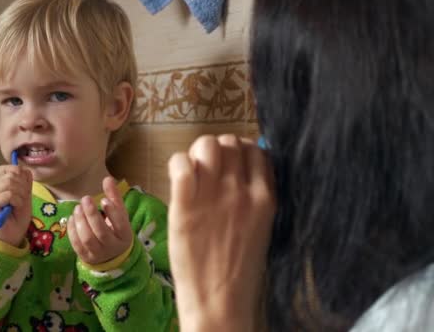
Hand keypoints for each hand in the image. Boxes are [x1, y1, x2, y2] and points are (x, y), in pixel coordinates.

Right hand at [0, 165, 32, 246]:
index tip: (25, 188)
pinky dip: (17, 200)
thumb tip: (26, 170)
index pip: (7, 168)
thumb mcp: (25, 199)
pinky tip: (16, 208)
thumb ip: (25, 185)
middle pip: (10, 174)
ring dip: (20, 193)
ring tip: (19, 205)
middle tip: (23, 199)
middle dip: (23, 185)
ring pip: (9, 182)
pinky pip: (7, 194)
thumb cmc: (16, 221)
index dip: (19, 173)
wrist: (10, 239)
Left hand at [68, 176, 132, 264]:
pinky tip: (73, 218)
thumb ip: (114, 197)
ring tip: (77, 208)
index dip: (111, 211)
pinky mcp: (86, 257)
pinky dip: (72, 230)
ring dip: (81, 221)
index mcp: (125, 235)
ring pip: (87, 238)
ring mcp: (98, 254)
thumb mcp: (119, 215)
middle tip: (85, 199)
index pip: (120, 224)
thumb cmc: (115, 230)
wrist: (112, 256)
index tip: (103, 200)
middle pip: (101, 231)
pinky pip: (76, 244)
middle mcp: (112, 246)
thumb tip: (107, 178)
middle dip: (91, 214)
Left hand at [167, 135, 275, 330]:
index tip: (229, 163)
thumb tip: (246, 171)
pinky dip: (178, 164)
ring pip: (206, 145)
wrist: (219, 301)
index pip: (256, 150)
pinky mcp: (185, 207)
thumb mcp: (262, 228)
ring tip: (193, 174)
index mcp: (265, 198)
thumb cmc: (240, 270)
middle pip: (229, 142)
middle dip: (217, 150)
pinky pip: (181, 164)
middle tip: (207, 169)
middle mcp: (242, 192)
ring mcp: (213, 197)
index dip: (239, 150)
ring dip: (197, 154)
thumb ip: (257, 198)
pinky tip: (179, 179)